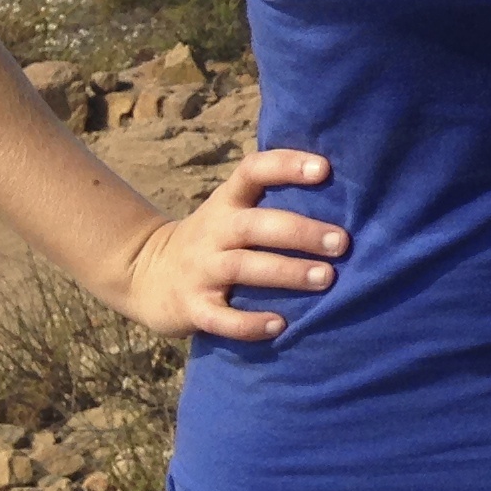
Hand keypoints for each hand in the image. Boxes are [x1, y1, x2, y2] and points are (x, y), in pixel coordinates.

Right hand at [116, 150, 345, 341]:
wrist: (144, 274)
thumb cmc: (214, 239)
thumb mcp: (232, 210)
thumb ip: (272, 200)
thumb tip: (347, 194)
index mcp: (227, 202)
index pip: (253, 171)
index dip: (286, 165)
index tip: (324, 169)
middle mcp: (213, 231)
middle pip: (256, 225)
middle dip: (300, 232)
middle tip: (342, 243)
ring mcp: (200, 270)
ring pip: (243, 267)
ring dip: (286, 273)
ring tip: (326, 279)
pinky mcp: (191, 307)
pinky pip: (220, 318)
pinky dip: (249, 324)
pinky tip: (280, 326)